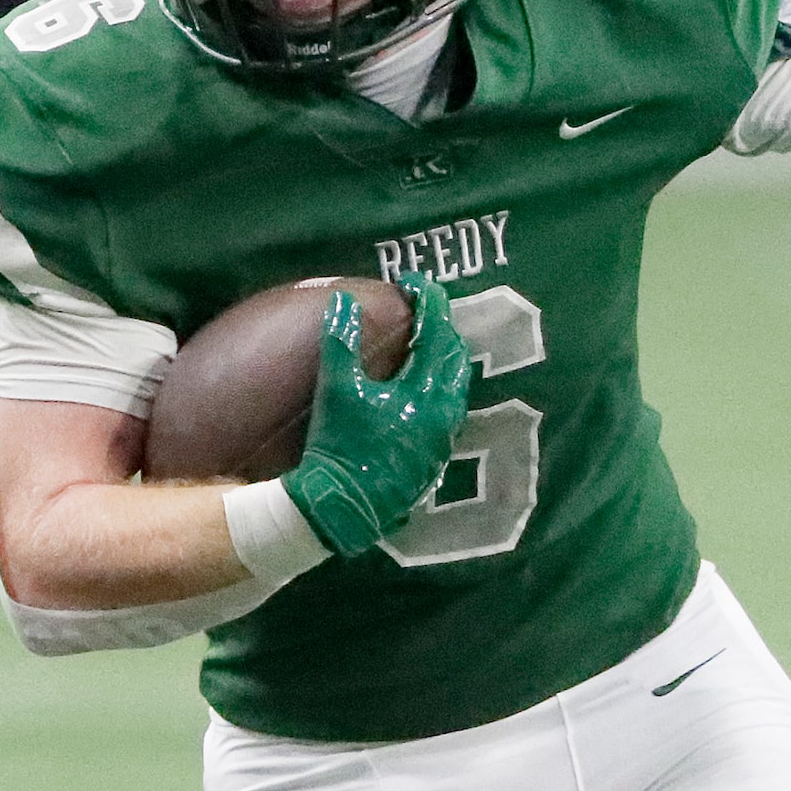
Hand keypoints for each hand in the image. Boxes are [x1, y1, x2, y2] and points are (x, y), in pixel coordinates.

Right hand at [283, 274, 471, 556]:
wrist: (341, 507)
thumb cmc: (338, 445)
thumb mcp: (336, 389)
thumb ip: (341, 341)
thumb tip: (344, 299)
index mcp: (425, 392)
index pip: (437, 332)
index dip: (427, 301)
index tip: (411, 283)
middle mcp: (443, 414)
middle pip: (454, 359)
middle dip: (440, 328)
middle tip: (419, 311)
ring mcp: (441, 439)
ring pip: (453, 387)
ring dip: (440, 360)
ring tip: (418, 346)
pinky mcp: (433, 459)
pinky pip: (445, 410)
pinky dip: (435, 388)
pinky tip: (415, 389)